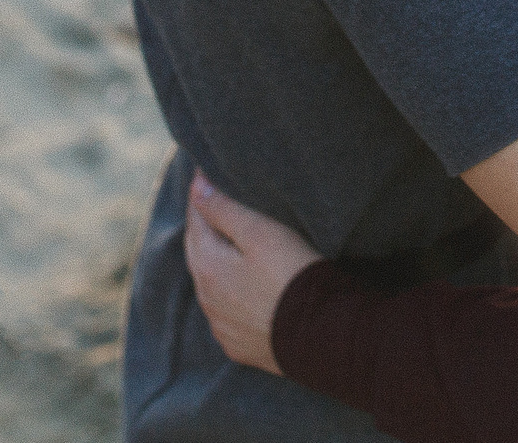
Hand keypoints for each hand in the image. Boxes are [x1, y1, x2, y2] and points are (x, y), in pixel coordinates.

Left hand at [183, 170, 323, 374]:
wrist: (322, 336)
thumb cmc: (293, 276)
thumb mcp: (261, 233)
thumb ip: (225, 209)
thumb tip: (196, 187)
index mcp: (206, 266)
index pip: (196, 219)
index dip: (200, 194)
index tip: (204, 172)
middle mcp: (206, 298)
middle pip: (197, 252)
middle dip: (203, 226)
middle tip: (211, 201)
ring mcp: (221, 325)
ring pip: (209, 284)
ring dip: (214, 262)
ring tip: (226, 242)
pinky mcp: (238, 344)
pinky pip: (224, 313)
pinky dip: (228, 294)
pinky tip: (240, 288)